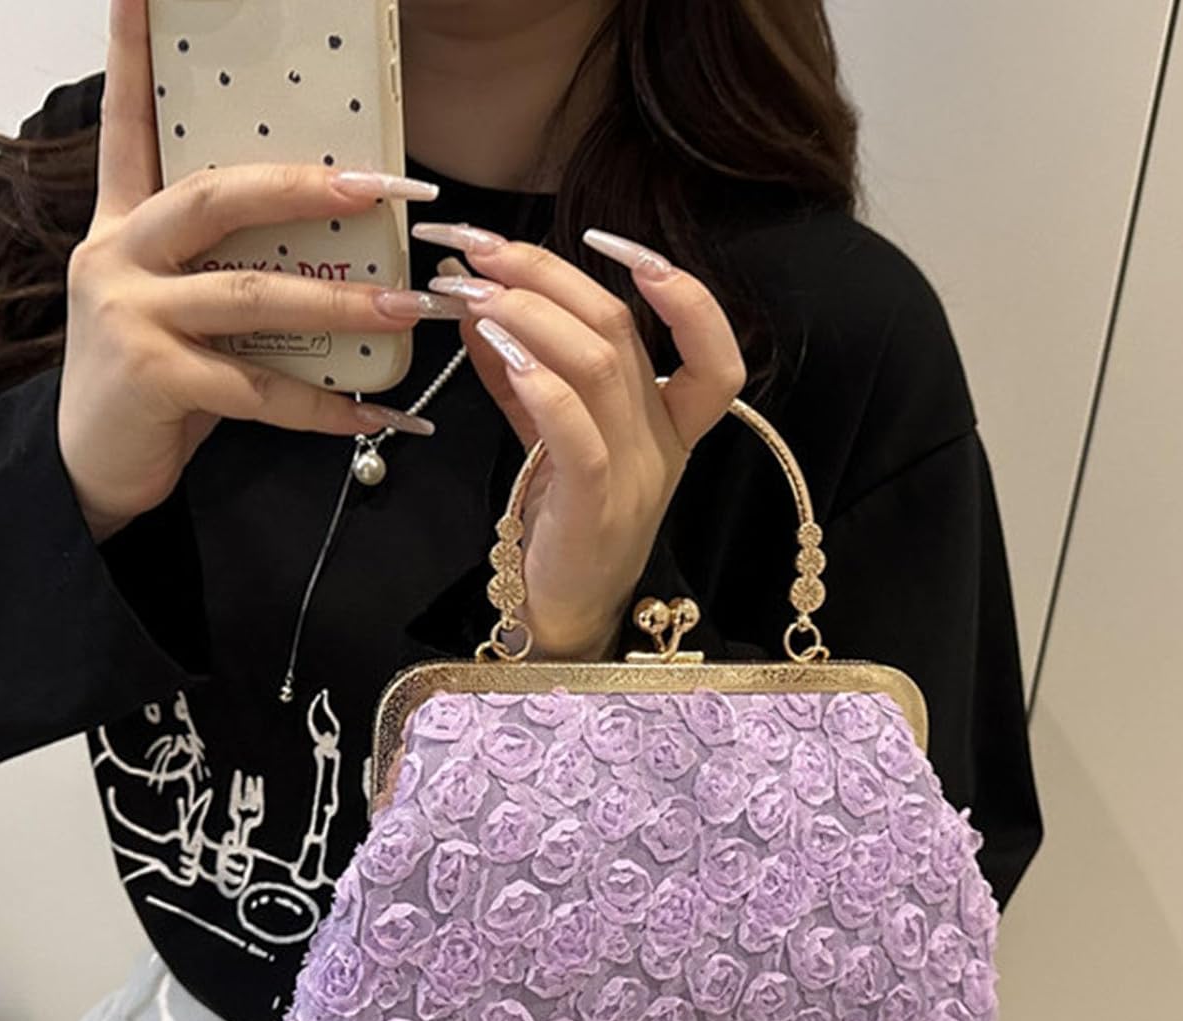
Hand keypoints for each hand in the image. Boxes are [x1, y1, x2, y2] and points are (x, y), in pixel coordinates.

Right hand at [60, 0, 463, 542]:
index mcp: (126, 225)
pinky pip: (260, 388)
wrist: (95, 467)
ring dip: (341, 303)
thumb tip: (332, 255)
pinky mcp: (152, 377)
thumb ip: (230, 270)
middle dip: (307, 188)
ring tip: (408, 308)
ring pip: (252, 294)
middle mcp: (119, 254)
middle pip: (218, 196)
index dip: (138, 56)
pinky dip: (326, 405)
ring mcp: (130, 313)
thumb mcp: (181, 309)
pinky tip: (377, 412)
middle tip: (383, 188)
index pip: (132, 125)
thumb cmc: (155, 384)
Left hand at [417, 223, 747, 659]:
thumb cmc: (561, 526)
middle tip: (479, 248)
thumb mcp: (548, 437)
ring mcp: (634, 476)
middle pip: (623, 330)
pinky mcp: (593, 506)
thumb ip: (524, 371)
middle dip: (548, 272)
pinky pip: (577, 431)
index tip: (604, 239)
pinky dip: (537, 378)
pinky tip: (491, 345)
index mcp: (671, 426)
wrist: (559, 619)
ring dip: (529, 311)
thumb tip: (479, 299)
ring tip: (470, 290)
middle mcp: (663, 445)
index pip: (712, 348)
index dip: (678, 288)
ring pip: (601, 365)